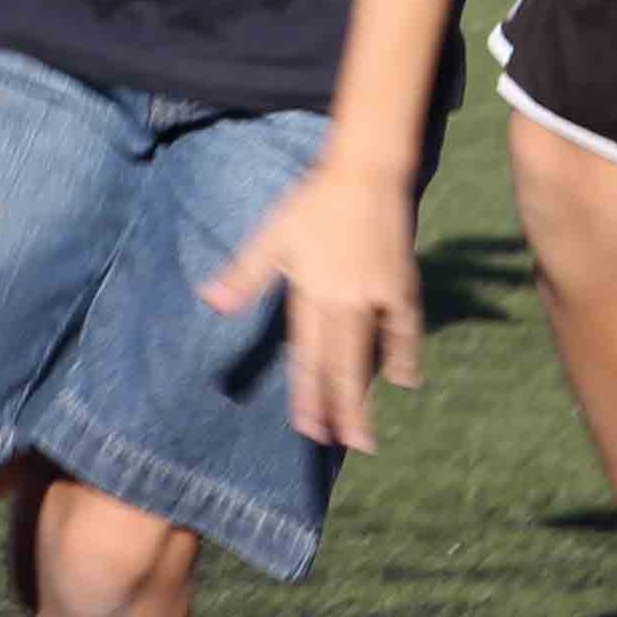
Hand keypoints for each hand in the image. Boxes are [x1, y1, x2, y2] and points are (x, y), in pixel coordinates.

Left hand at [201, 154, 424, 452]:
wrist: (368, 172)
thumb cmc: (314, 202)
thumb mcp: (273, 236)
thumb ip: (245, 274)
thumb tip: (211, 302)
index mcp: (313, 292)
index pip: (309, 356)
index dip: (308, 395)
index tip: (307, 428)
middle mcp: (347, 301)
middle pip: (342, 366)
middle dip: (339, 409)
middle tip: (339, 445)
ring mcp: (378, 296)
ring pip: (371, 356)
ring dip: (367, 395)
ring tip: (365, 435)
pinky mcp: (401, 285)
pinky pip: (405, 329)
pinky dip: (405, 355)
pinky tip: (404, 380)